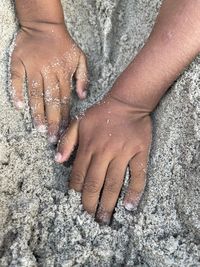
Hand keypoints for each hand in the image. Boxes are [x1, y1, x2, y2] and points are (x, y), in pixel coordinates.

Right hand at [10, 23, 87, 142]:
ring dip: (37, 112)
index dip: (65, 115)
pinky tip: (19, 105)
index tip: (64, 130)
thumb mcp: (80, 58)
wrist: (44, 26)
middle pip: (51, 100)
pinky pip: (16, 79)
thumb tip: (83, 97)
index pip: (65, 99)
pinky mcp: (19, 63)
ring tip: (40, 128)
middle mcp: (48, 72)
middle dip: (53, 120)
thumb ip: (83, 78)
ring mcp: (33, 68)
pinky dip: (17, 91)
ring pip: (36, 93)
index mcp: (63, 73)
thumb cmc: (64, 44)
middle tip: (52, 137)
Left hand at [55, 94, 151, 223]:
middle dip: (91, 204)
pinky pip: (138, 175)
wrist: (127, 102)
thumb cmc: (101, 113)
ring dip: (109, 203)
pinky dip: (134, 192)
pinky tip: (129, 206)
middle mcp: (104, 152)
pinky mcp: (139, 152)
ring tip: (105, 219)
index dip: (77, 193)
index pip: (79, 176)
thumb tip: (58, 162)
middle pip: (95, 184)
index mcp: (88, 146)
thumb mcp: (78, 122)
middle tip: (90, 218)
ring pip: (114, 183)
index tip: (77, 205)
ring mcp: (123, 153)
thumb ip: (66, 141)